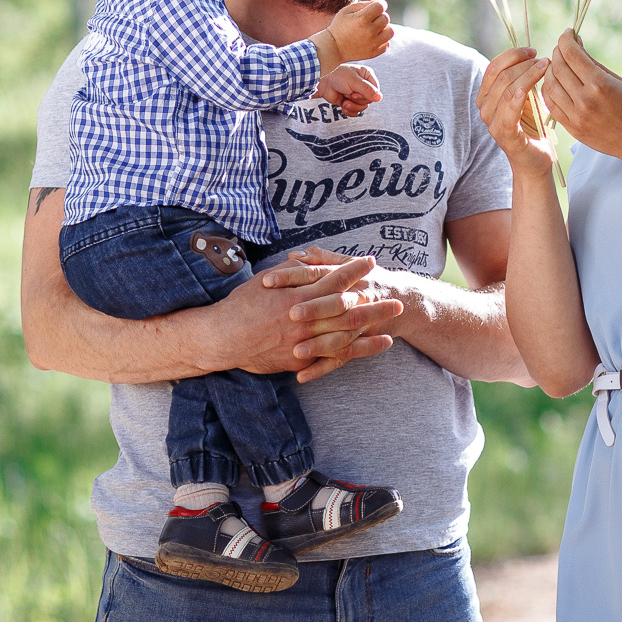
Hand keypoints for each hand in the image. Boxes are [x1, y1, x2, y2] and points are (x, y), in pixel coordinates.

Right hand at [218, 249, 403, 381]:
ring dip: (373, 327)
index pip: (334, 279)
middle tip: (397, 298)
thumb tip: (311, 262)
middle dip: (374, 302)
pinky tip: (377, 346)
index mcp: (299, 295)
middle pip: (348, 309)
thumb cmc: (243, 305)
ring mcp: (305, 341)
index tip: (371, 261)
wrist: (224, 338)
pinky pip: (335, 356)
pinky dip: (359, 351)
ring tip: (394, 322)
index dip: (354, 270)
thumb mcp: (267, 280)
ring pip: (347, 334)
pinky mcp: (302, 359)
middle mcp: (306, 318)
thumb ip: (293, 272)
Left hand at [317, 63, 381, 116]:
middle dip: (358, 100)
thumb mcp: (354, 81)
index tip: (357, 92)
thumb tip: (379, 98)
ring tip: (345, 101)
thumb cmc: (337, 76)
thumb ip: (367, 90)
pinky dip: (350, 111)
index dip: (368, 95)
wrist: (322, 82)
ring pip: (363, 107)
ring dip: (353, 106)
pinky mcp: (350, 101)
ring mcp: (356, 93)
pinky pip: (356, 111)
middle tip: (349, 94)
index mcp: (367, 75)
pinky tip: (344, 106)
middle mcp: (363, 84)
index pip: (376, 91)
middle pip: (369, 100)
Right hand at [323, 0, 392, 64]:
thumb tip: (380, 3)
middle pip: (386, 18)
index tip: (376, 7)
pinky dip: (382, 40)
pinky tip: (373, 38)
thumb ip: (364, 4)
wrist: (333, 48)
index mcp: (362, 19)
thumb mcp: (346, 11)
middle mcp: (369, 31)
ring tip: (375, 29)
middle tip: (372, 19)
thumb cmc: (339, 26)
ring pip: (390, 31)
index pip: (381, 6)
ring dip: (384, 28)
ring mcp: (373, 43)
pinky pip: (387, 44)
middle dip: (380, 16)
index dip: (380, 4)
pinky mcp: (374, 53)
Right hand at [477, 47, 555, 173]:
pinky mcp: (504, 135)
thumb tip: (532, 54)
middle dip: (523, 64)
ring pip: (507, 90)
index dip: (512, 55)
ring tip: (545, 68)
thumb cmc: (532, 127)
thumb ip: (522, 80)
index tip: (532, 51)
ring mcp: (492, 123)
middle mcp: (484, 108)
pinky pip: (509, 112)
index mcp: (486, 96)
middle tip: (543, 60)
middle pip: (501, 76)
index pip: (493, 67)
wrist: (534, 160)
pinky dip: (518, 98)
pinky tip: (529, 89)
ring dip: (527, 75)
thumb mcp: (527, 98)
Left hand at [541, 30, 621, 164]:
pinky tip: (556, 83)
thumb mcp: (619, 81)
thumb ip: (594, 63)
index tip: (568, 33)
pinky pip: (551, 105)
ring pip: (549, 86)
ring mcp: (576, 117)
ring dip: (550, 71)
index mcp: (600, 85)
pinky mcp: (572, 129)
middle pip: (558, 68)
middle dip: (557, 52)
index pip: (572, 54)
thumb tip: (576, 45)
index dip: (566, 39)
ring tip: (558, 65)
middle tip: (563, 47)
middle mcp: (585, 100)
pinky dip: (549, 90)